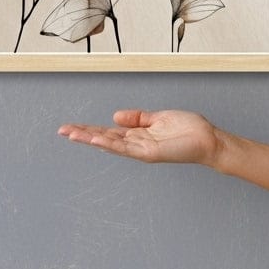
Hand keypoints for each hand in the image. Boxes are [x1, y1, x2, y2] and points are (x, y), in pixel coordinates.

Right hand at [58, 110, 222, 167]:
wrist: (207, 139)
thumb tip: (115, 116)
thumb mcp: (157, 118)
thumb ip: (137, 118)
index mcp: (137, 135)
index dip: (89, 129)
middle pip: (104, 138)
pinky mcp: (149, 153)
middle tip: (61, 131)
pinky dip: (110, 144)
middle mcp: (136, 144)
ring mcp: (141, 150)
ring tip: (71, 134)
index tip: (71, 127)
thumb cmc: (187, 130)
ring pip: (110, 144)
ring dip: (90, 139)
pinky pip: (126, 148)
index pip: (108, 132)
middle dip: (82, 135)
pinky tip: (96, 140)